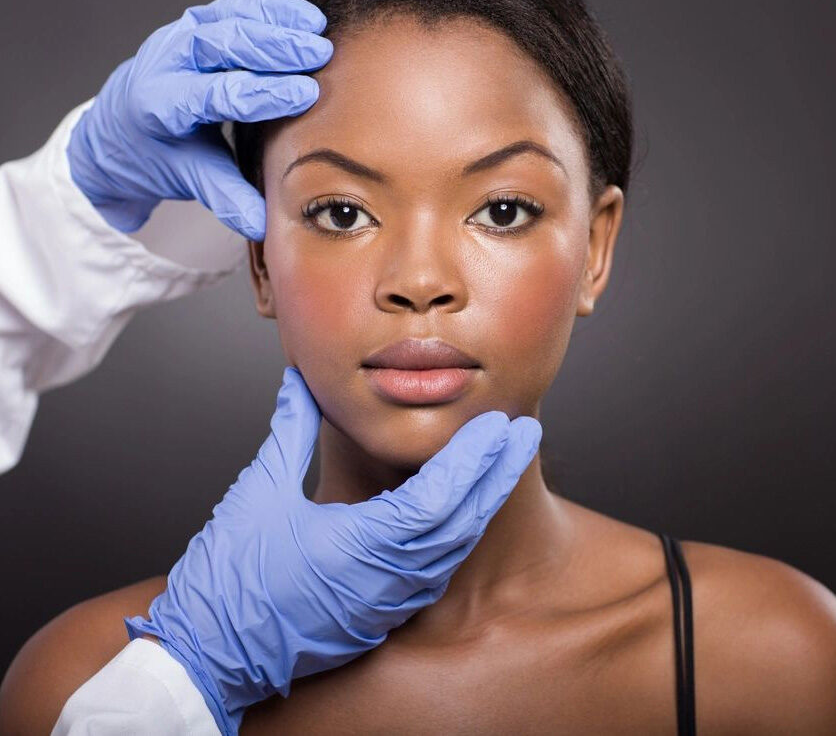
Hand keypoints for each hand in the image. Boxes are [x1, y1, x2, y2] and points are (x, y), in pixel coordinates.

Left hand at [66, 0, 334, 238]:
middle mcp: (169, 58)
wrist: (119, 127)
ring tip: (318, 22)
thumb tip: (264, 223)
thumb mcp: (185, 178)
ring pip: (232, 11)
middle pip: (222, 41)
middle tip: (318, 51)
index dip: (261, 92)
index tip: (304, 94)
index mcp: (160, 102)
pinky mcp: (204, 19)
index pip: (215, 93)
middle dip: (272, 45)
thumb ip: (225, 197)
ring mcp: (185, 32)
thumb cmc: (155, 155)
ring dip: (277, 12)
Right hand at [124, 366, 541, 733]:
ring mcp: (387, 603)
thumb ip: (289, 428)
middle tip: (522, 434)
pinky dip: (458, 535)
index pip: (440, 496)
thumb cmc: (229, 576)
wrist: (208, 654)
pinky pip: (436, 572)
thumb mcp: (259, 490)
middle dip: (496, 474)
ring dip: (482, 503)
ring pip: (454, 550)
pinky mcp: (381, 616)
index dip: (473, 458)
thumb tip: (300, 380)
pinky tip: (466, 512)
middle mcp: (387, 580)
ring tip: (501, 465)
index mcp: (361, 545)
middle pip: (462, 522)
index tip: (499, 425)